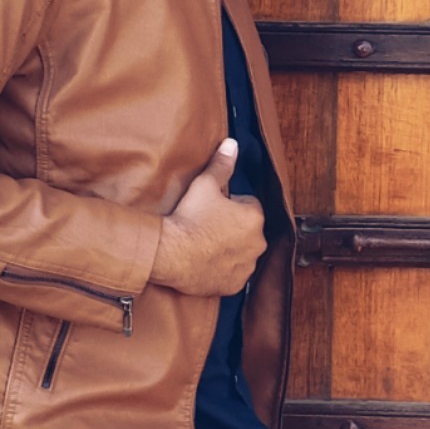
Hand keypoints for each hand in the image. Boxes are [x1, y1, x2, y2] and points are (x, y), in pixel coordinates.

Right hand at [151, 140, 264, 295]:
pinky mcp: (235, 284)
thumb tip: (232, 144)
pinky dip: (224, 269)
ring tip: (206, 245)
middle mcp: (258, 243)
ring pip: (242, 252)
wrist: (171, 253)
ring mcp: (247, 266)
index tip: (213, 208)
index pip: (249, 205)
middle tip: (207, 226)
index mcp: (254, 218)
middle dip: (233, 227)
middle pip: (248, 230)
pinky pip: (234, 274)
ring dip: (231, 249)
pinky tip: (207, 262)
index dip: (230, 205)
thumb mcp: (204, 185)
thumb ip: (221, 164)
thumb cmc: (188, 218)